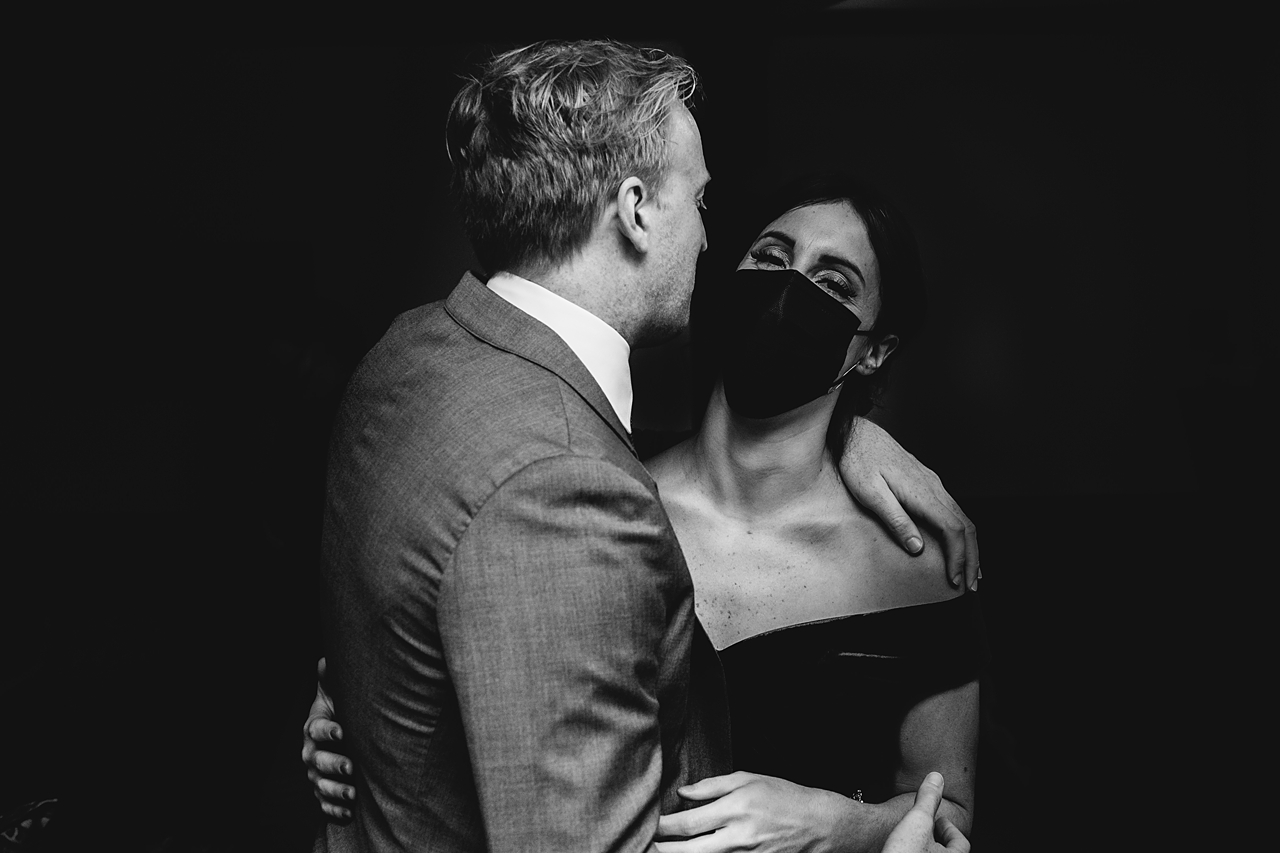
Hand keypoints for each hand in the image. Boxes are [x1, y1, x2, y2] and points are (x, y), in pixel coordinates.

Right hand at [301, 657, 356, 820]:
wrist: (344, 734)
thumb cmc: (343, 709)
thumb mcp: (338, 692)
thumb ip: (333, 678)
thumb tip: (326, 660)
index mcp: (314, 726)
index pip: (315, 729)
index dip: (327, 731)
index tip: (342, 732)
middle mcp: (312, 752)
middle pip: (316, 760)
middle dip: (333, 765)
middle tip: (351, 768)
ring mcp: (316, 774)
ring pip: (320, 785)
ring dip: (335, 791)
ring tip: (352, 793)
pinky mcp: (324, 792)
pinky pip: (325, 804)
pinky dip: (334, 810)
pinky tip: (348, 813)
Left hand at [655, 771, 843, 852]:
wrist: (820, 824)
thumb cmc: (784, 796)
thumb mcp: (749, 779)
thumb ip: (713, 786)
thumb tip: (684, 793)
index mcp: (736, 809)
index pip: (689, 823)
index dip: (664, 827)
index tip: (649, 825)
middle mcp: (738, 836)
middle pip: (691, 850)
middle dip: (664, 850)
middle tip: (644, 846)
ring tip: (660, 852)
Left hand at [838, 417, 979, 591]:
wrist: (855, 433)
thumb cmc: (857, 461)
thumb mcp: (869, 492)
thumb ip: (894, 519)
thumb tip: (917, 547)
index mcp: (922, 492)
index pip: (953, 530)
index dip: (958, 557)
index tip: (955, 580)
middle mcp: (934, 487)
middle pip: (966, 526)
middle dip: (972, 558)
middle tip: (971, 586)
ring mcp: (933, 484)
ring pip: (963, 518)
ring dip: (970, 547)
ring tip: (971, 571)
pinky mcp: (927, 483)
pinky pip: (954, 511)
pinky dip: (962, 532)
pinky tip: (959, 544)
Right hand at [881, 773, 969, 852]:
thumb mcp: (918, 820)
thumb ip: (928, 798)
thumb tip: (936, 778)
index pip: (961, 842)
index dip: (948, 827)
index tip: (936, 819)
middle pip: (945, 851)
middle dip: (935, 837)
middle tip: (924, 827)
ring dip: (922, 846)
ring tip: (910, 837)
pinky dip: (909, 852)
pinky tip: (896, 849)